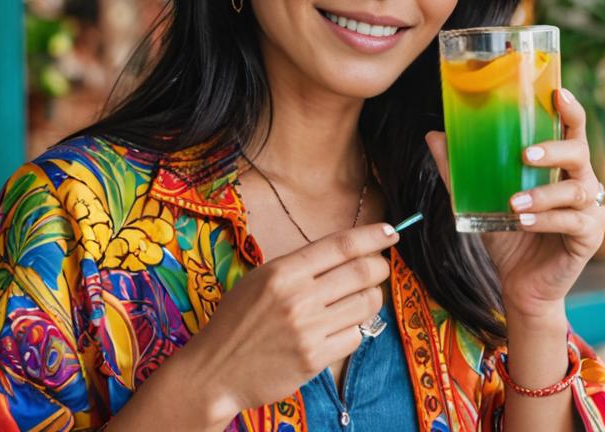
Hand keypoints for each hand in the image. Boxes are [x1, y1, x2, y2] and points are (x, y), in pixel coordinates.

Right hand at [168, 223, 398, 424]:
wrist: (214, 371)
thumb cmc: (237, 322)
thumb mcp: (261, 280)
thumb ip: (300, 267)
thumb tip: (346, 253)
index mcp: (283, 271)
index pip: (340, 246)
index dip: (372, 236)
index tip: (391, 232)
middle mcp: (298, 297)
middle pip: (362, 272)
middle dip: (380, 267)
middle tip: (380, 268)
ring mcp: (308, 330)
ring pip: (366, 304)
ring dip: (371, 298)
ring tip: (360, 299)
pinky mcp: (315, 359)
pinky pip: (355, 336)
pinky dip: (355, 330)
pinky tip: (340, 329)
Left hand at [426, 88, 604, 322]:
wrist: (521, 283)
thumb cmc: (509, 232)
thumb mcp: (480, 198)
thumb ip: (459, 169)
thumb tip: (433, 135)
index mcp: (562, 165)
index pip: (573, 130)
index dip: (570, 110)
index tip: (558, 93)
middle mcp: (582, 181)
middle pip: (580, 154)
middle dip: (554, 150)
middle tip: (525, 154)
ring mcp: (591, 209)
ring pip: (576, 191)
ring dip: (543, 193)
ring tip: (513, 202)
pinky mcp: (590, 236)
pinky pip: (572, 223)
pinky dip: (546, 221)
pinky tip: (524, 223)